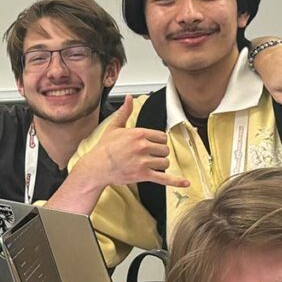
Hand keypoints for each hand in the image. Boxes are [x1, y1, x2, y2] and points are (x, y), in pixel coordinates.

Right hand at [71, 96, 190, 189]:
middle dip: (158, 154)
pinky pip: (164, 178)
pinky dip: (175, 181)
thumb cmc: (104, 149)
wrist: (96, 167)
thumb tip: (129, 98)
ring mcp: (143, 161)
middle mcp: (143, 146)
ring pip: (165, 163)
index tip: (152, 146)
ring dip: (159, 165)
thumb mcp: (114, 127)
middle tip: (148, 156)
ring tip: (148, 166)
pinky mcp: (143, 174)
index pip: (162, 137)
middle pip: (165, 150)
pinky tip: (185, 183)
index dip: (158, 142)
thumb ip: (124, 112)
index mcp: (139, 133)